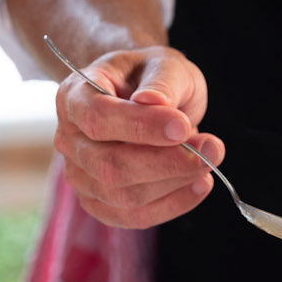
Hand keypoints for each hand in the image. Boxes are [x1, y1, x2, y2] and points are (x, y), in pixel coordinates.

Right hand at [53, 46, 222, 229]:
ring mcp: (80, 174)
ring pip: (123, 196)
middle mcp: (69, 139)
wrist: (146, 94)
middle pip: (109, 165)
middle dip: (167, 162)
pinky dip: (172, 204)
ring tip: (210, 159)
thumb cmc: (152, 76)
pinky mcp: (99, 201)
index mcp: (74, 96)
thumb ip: (161, 83)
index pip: (98, 118)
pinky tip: (201, 184)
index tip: (183, 126)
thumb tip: (154, 103)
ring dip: (175, 182)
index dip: (140, 126)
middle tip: (212, 148)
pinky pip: (133, 217)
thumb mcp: (163, 64)